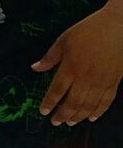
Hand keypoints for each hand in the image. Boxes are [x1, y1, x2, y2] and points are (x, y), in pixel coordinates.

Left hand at [33, 4, 122, 124]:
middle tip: (55, 122)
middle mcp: (86, 78)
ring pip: (89, 105)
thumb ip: (49, 57)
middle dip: (63, 114)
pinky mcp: (114, 81)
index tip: (43, 111)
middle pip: (73, 102)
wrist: (117, 27)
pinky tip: (92, 117)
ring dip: (78, 116)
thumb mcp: (63, 40)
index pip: (57, 90)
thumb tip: (35, 68)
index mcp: (71, 67)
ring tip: (70, 122)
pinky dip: (99, 111)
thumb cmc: (88, 30)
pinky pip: (106, 101)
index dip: (50, 102)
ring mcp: (102, 81)